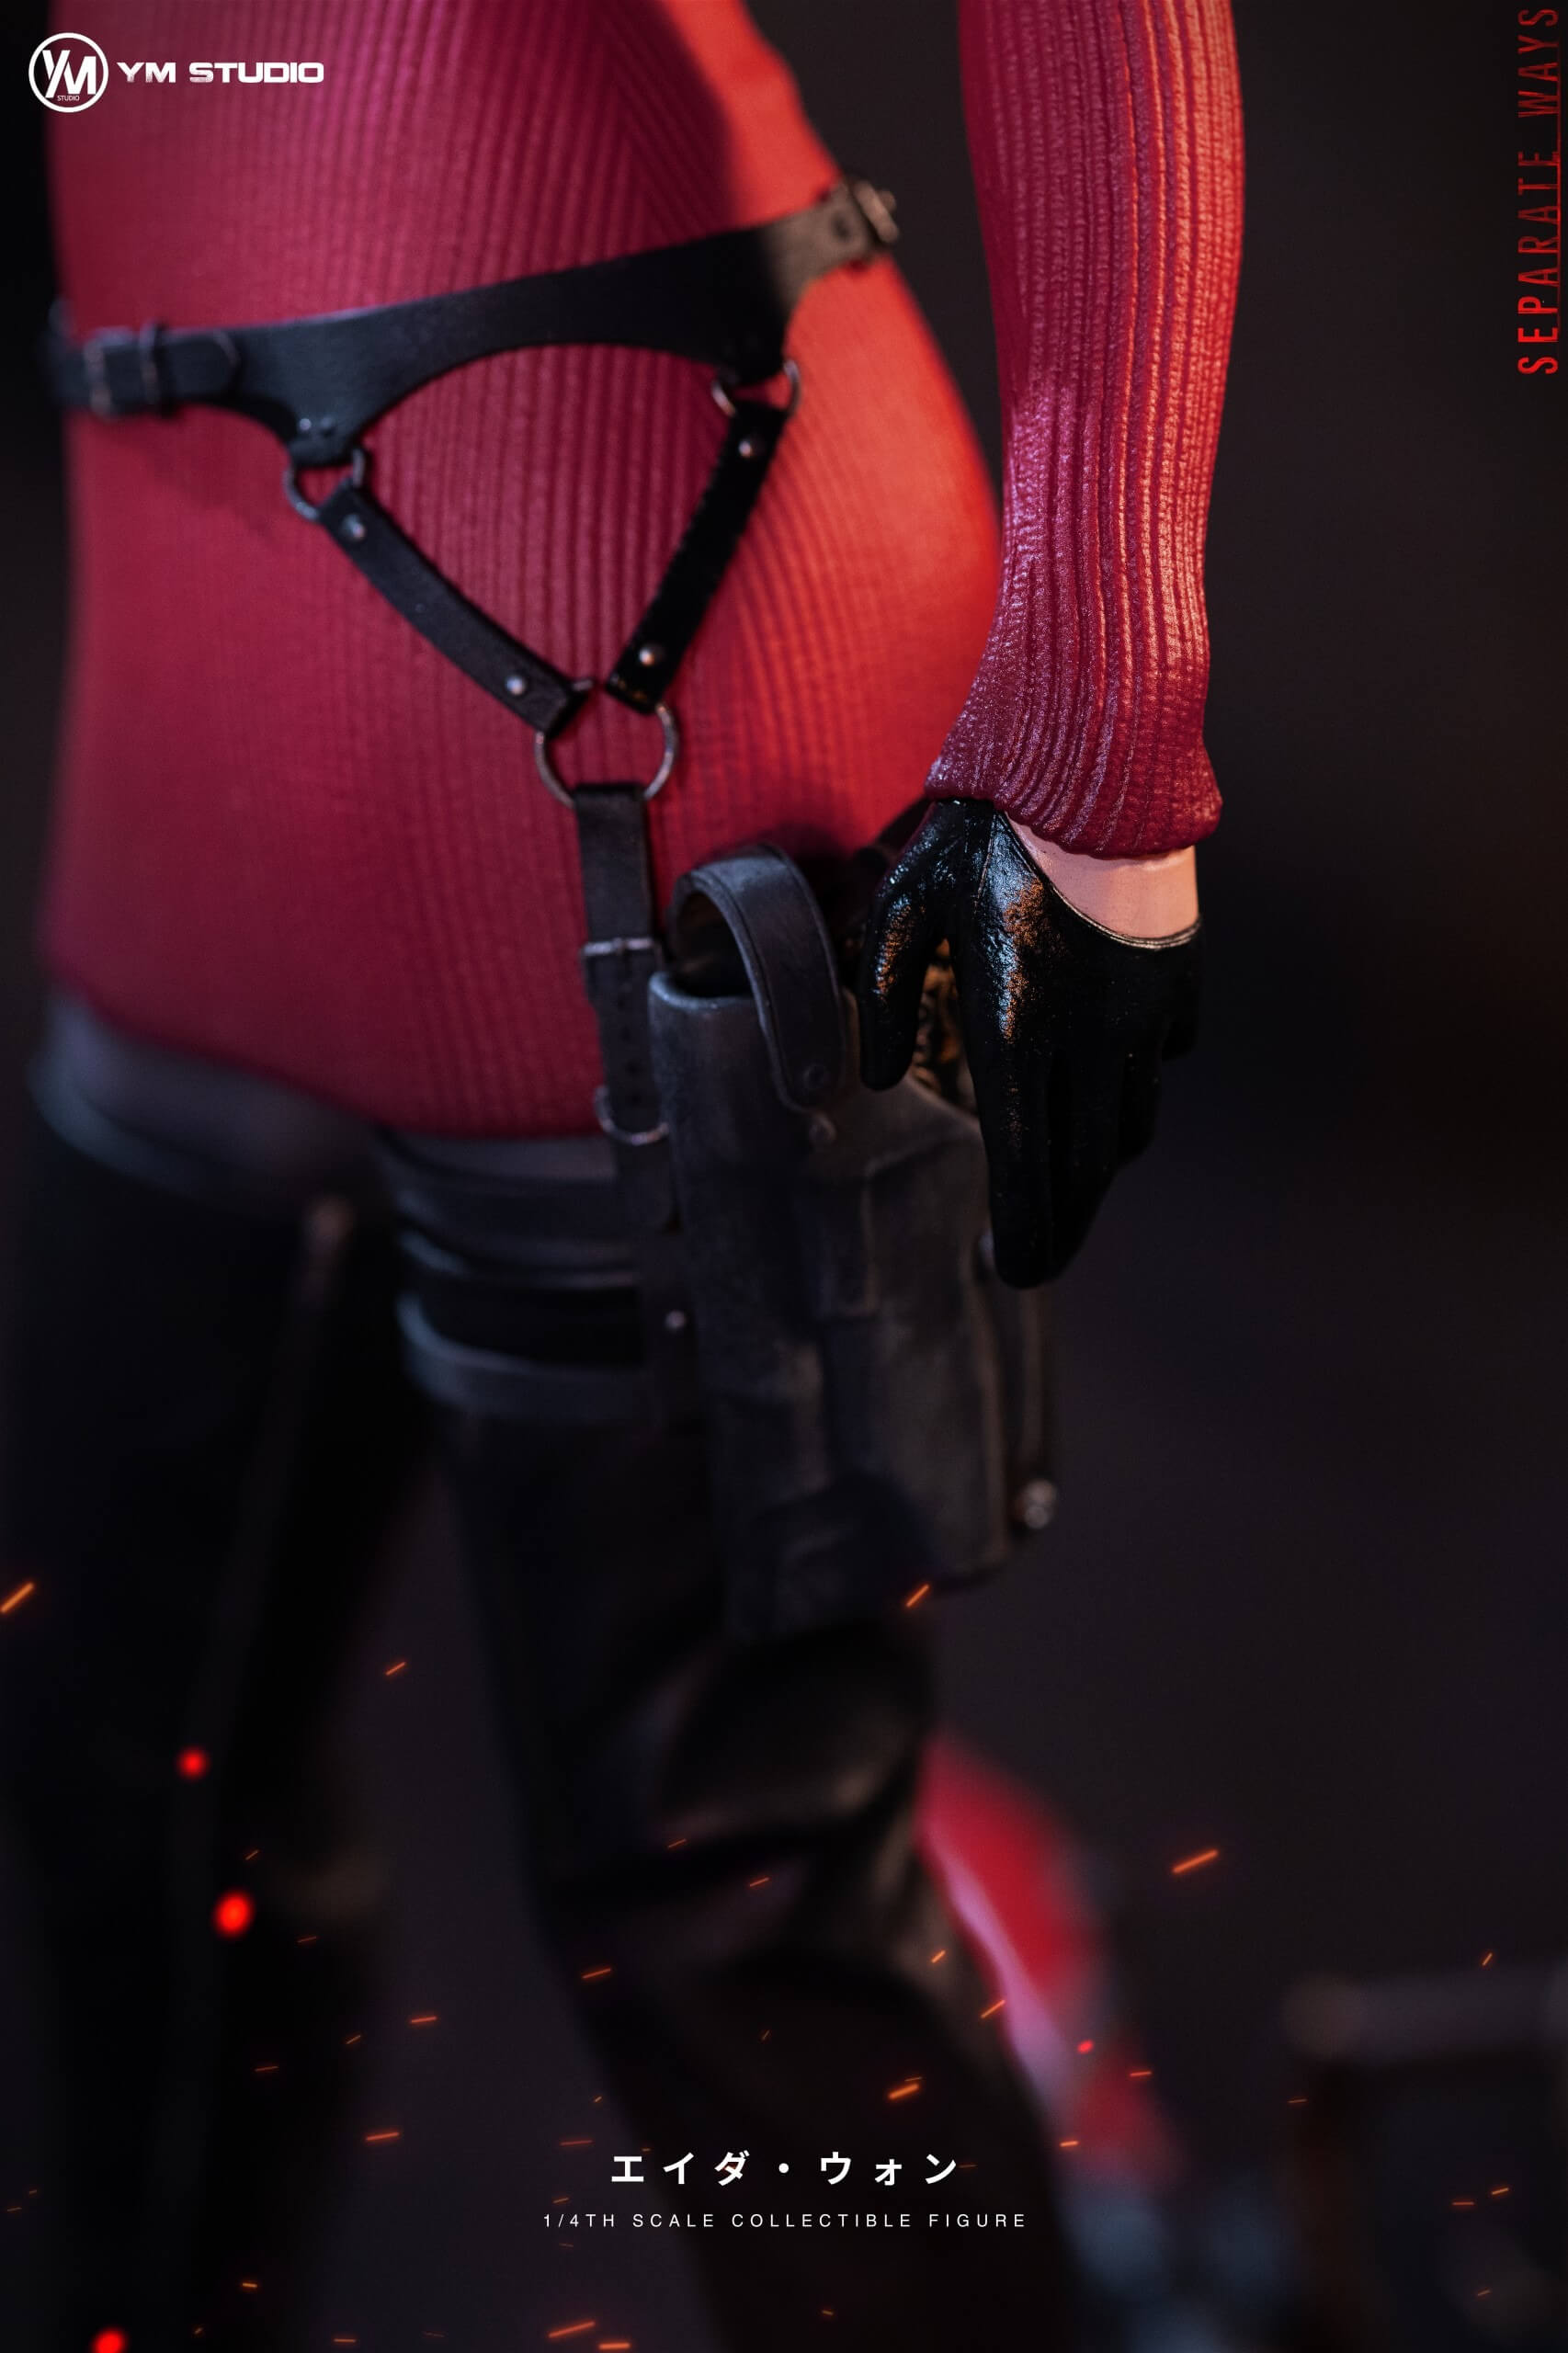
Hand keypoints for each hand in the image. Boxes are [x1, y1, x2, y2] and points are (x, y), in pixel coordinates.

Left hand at [857, 799, 1200, 1285]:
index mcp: (1015, 1028)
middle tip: (1036, 1258)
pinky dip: (1131, 1086)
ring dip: (1095, 1161)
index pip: (1027, 1168)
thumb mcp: (904, 907)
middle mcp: (1087, 1037)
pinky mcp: (1175, 979)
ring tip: (1063, 1171)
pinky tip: (1101, 1075)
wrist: (1092, 757)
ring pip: (1131, 1124)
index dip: (1026, 1234)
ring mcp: (1143, 1012)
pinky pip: (1161, 1061)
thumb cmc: (986, 830)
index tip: (1012, 1270)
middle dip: (1063, 1228)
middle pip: (1088, 1172)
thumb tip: (887, 1075)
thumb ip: (884, 999)